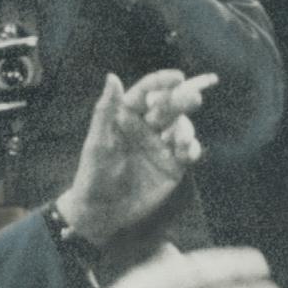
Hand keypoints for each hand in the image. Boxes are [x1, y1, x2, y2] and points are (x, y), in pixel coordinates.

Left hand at [56, 70, 214, 246]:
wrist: (101, 212)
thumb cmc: (94, 174)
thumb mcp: (98, 143)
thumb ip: (106, 110)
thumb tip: (112, 76)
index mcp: (127, 116)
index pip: (147, 92)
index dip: (162, 82)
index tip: (178, 76)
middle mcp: (147, 127)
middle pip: (169, 106)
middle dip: (182, 100)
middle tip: (193, 98)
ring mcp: (162, 145)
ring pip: (181, 127)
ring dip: (186, 129)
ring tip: (183, 141)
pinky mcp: (173, 165)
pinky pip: (189, 151)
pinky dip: (193, 149)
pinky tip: (189, 153)